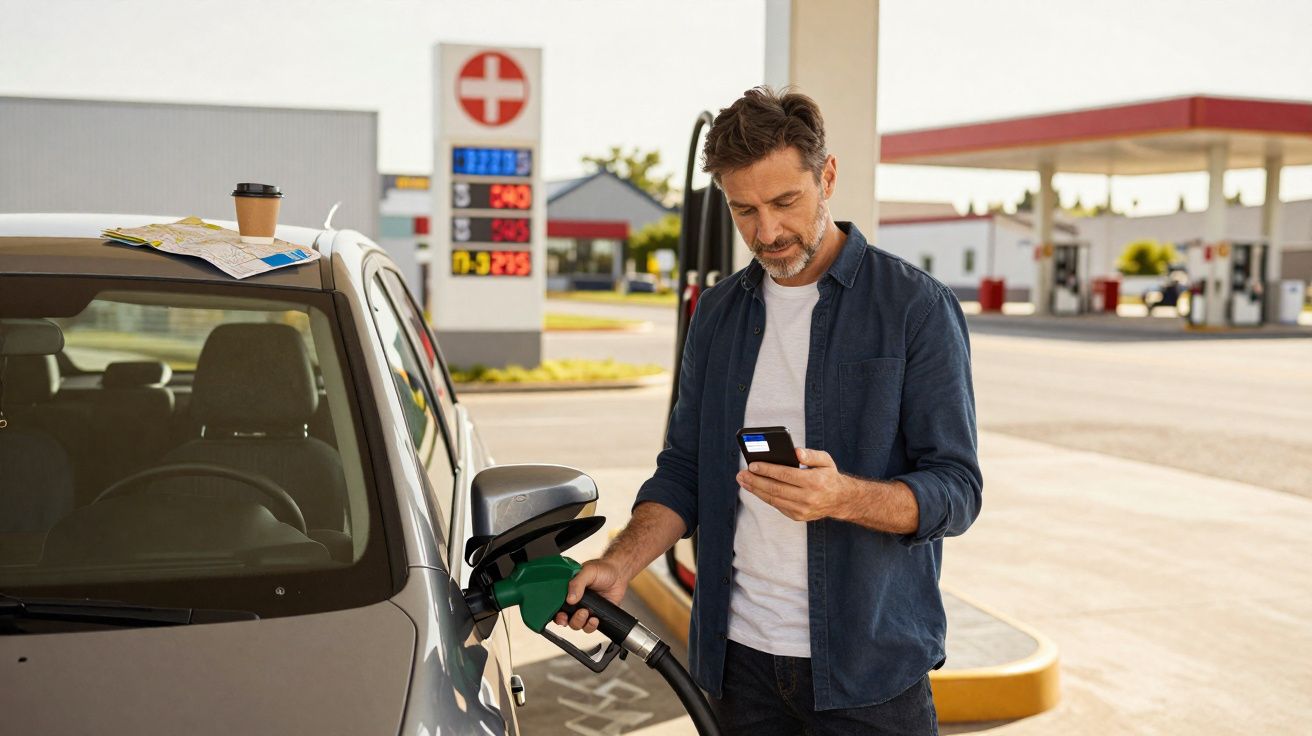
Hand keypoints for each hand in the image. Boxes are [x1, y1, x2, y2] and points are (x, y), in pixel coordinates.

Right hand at [552, 557, 629, 633]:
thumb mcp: (588, 571)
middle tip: (574, 614)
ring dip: (579, 622)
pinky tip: (595, 619)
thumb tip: (570, 598)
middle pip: (564, 618)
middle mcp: (574, 602)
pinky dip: (590, 626)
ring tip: (586, 613)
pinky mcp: (595, 616)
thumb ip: (577, 583)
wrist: (619, 574)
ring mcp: (585, 610)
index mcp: (568, 591)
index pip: (556, 605)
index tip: (560, 615)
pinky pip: (589, 627)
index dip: (555, 613)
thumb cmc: (602, 569)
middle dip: (566, 620)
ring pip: (575, 624)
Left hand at [736, 447, 854, 522]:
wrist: (839, 500)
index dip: (767, 470)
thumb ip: (811, 454)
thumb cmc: (828, 476)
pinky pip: (776, 505)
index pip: (786, 475)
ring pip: (773, 499)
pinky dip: (764, 496)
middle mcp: (808, 498)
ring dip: (755, 490)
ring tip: (743, 481)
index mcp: (814, 481)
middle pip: (775, 489)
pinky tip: (755, 488)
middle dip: (756, 480)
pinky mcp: (797, 516)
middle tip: (741, 474)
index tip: (752, 464)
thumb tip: (796, 452)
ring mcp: (802, 510)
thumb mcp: (826, 461)